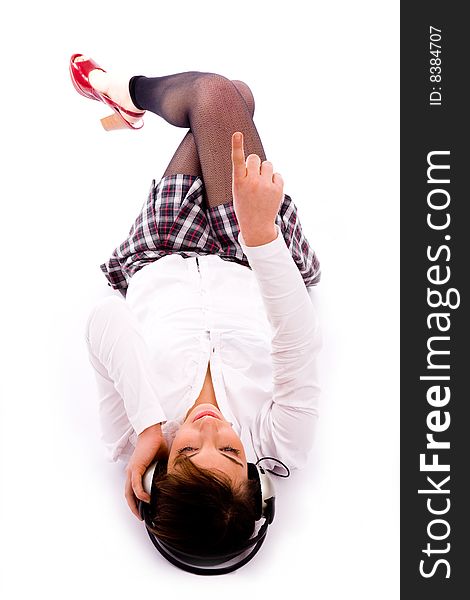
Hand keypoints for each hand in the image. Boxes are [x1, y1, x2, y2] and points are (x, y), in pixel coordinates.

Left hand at [125, 423, 166, 519]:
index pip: (133, 490)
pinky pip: (135, 485)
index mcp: (136, 471)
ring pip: (129, 492)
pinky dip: (140, 494)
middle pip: (128, 495)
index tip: (144, 510)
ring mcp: (132, 471)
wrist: (152, 433)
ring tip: (141, 513)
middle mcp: (131, 472)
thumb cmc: (156, 444)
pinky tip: (146, 499)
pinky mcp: (136, 468)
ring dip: (134, 504)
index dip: (136, 501)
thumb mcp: (161, 462)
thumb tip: (171, 480)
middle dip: (133, 508)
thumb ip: (163, 472)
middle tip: (141, 517)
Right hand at [231, 131, 283, 245]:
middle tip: (253, 177)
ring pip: (267, 164)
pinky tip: (270, 191)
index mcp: (238, 183)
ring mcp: (266, 186)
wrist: (257, 226)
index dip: (237, 146)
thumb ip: (246, 175)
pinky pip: (277, 174)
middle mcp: (252, 182)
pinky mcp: (278, 189)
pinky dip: (274, 180)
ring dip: (265, 171)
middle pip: (255, 158)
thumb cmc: (245, 205)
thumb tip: (259, 161)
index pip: (237, 160)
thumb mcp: (238, 191)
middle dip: (255, 164)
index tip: (238, 134)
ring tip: (262, 185)